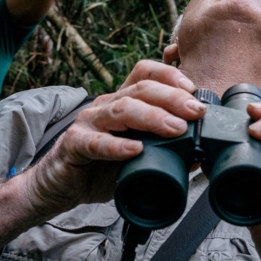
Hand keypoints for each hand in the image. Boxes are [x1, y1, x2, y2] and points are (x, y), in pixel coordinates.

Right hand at [23, 60, 205, 218]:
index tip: (193, 89)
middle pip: (140, 89)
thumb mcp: (138, 157)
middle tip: (196, 112)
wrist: (61, 187)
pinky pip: (95, 142)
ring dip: (152, 116)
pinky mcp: (74, 144)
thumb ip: (165, 151)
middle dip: (172, 97)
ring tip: (175, 128)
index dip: (169, 74)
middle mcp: (106, 105)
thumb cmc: (100, 168)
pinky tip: (135, 150)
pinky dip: (117, 145)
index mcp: (122, 101)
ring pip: (122, 109)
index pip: (144, 73)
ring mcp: (89, 122)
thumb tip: (199, 153)